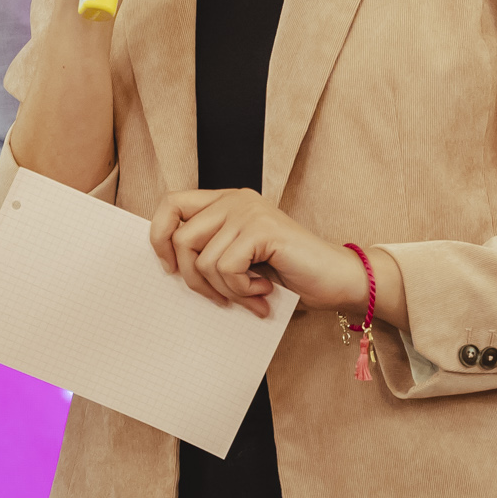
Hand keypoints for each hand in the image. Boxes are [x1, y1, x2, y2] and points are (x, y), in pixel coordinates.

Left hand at [148, 188, 405, 327]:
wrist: (336, 280)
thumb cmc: (288, 274)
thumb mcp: (239, 260)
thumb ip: (209, 251)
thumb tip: (167, 265)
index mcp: (225, 201)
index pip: (170, 204)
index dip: (160, 237)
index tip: (171, 268)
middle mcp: (234, 199)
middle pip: (181, 238)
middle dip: (195, 278)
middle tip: (221, 297)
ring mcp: (249, 211)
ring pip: (203, 260)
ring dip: (225, 290)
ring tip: (252, 295)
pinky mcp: (262, 229)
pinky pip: (226, 267)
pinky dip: (241, 290)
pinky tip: (264, 292)